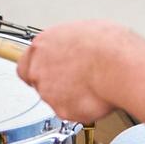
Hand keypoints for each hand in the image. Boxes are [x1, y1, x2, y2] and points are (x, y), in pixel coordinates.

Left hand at [17, 21, 131, 121]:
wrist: (119, 66)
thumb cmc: (108, 45)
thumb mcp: (83, 31)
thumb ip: (68, 44)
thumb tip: (75, 47)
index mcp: (42, 45)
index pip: (25, 64)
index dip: (39, 71)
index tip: (48, 73)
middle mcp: (39, 69)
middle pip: (40, 83)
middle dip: (56, 85)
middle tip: (77, 80)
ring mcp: (48, 91)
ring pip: (56, 99)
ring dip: (70, 96)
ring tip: (92, 86)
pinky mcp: (62, 110)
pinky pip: (71, 112)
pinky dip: (82, 108)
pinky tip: (95, 97)